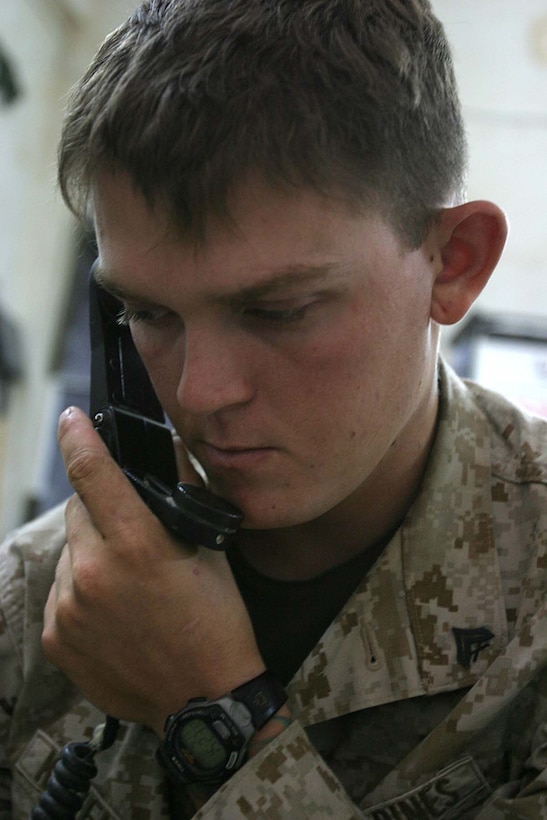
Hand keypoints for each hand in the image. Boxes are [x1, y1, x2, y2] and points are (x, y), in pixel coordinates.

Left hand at [43, 407, 263, 735]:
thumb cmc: (216, 622)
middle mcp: (95, 574)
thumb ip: (180, 496)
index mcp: (138, 545)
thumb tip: (162, 453)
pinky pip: (62, 592)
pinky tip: (114, 611)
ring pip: (71, 554)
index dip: (79, 438)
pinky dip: (82, 591)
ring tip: (128, 584)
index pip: (93, 474)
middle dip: (101, 511)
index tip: (71, 419)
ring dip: (92, 555)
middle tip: (133, 536)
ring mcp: (70, 609)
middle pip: (78, 512)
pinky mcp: (57, 638)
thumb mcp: (208, 550)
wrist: (204, 699)